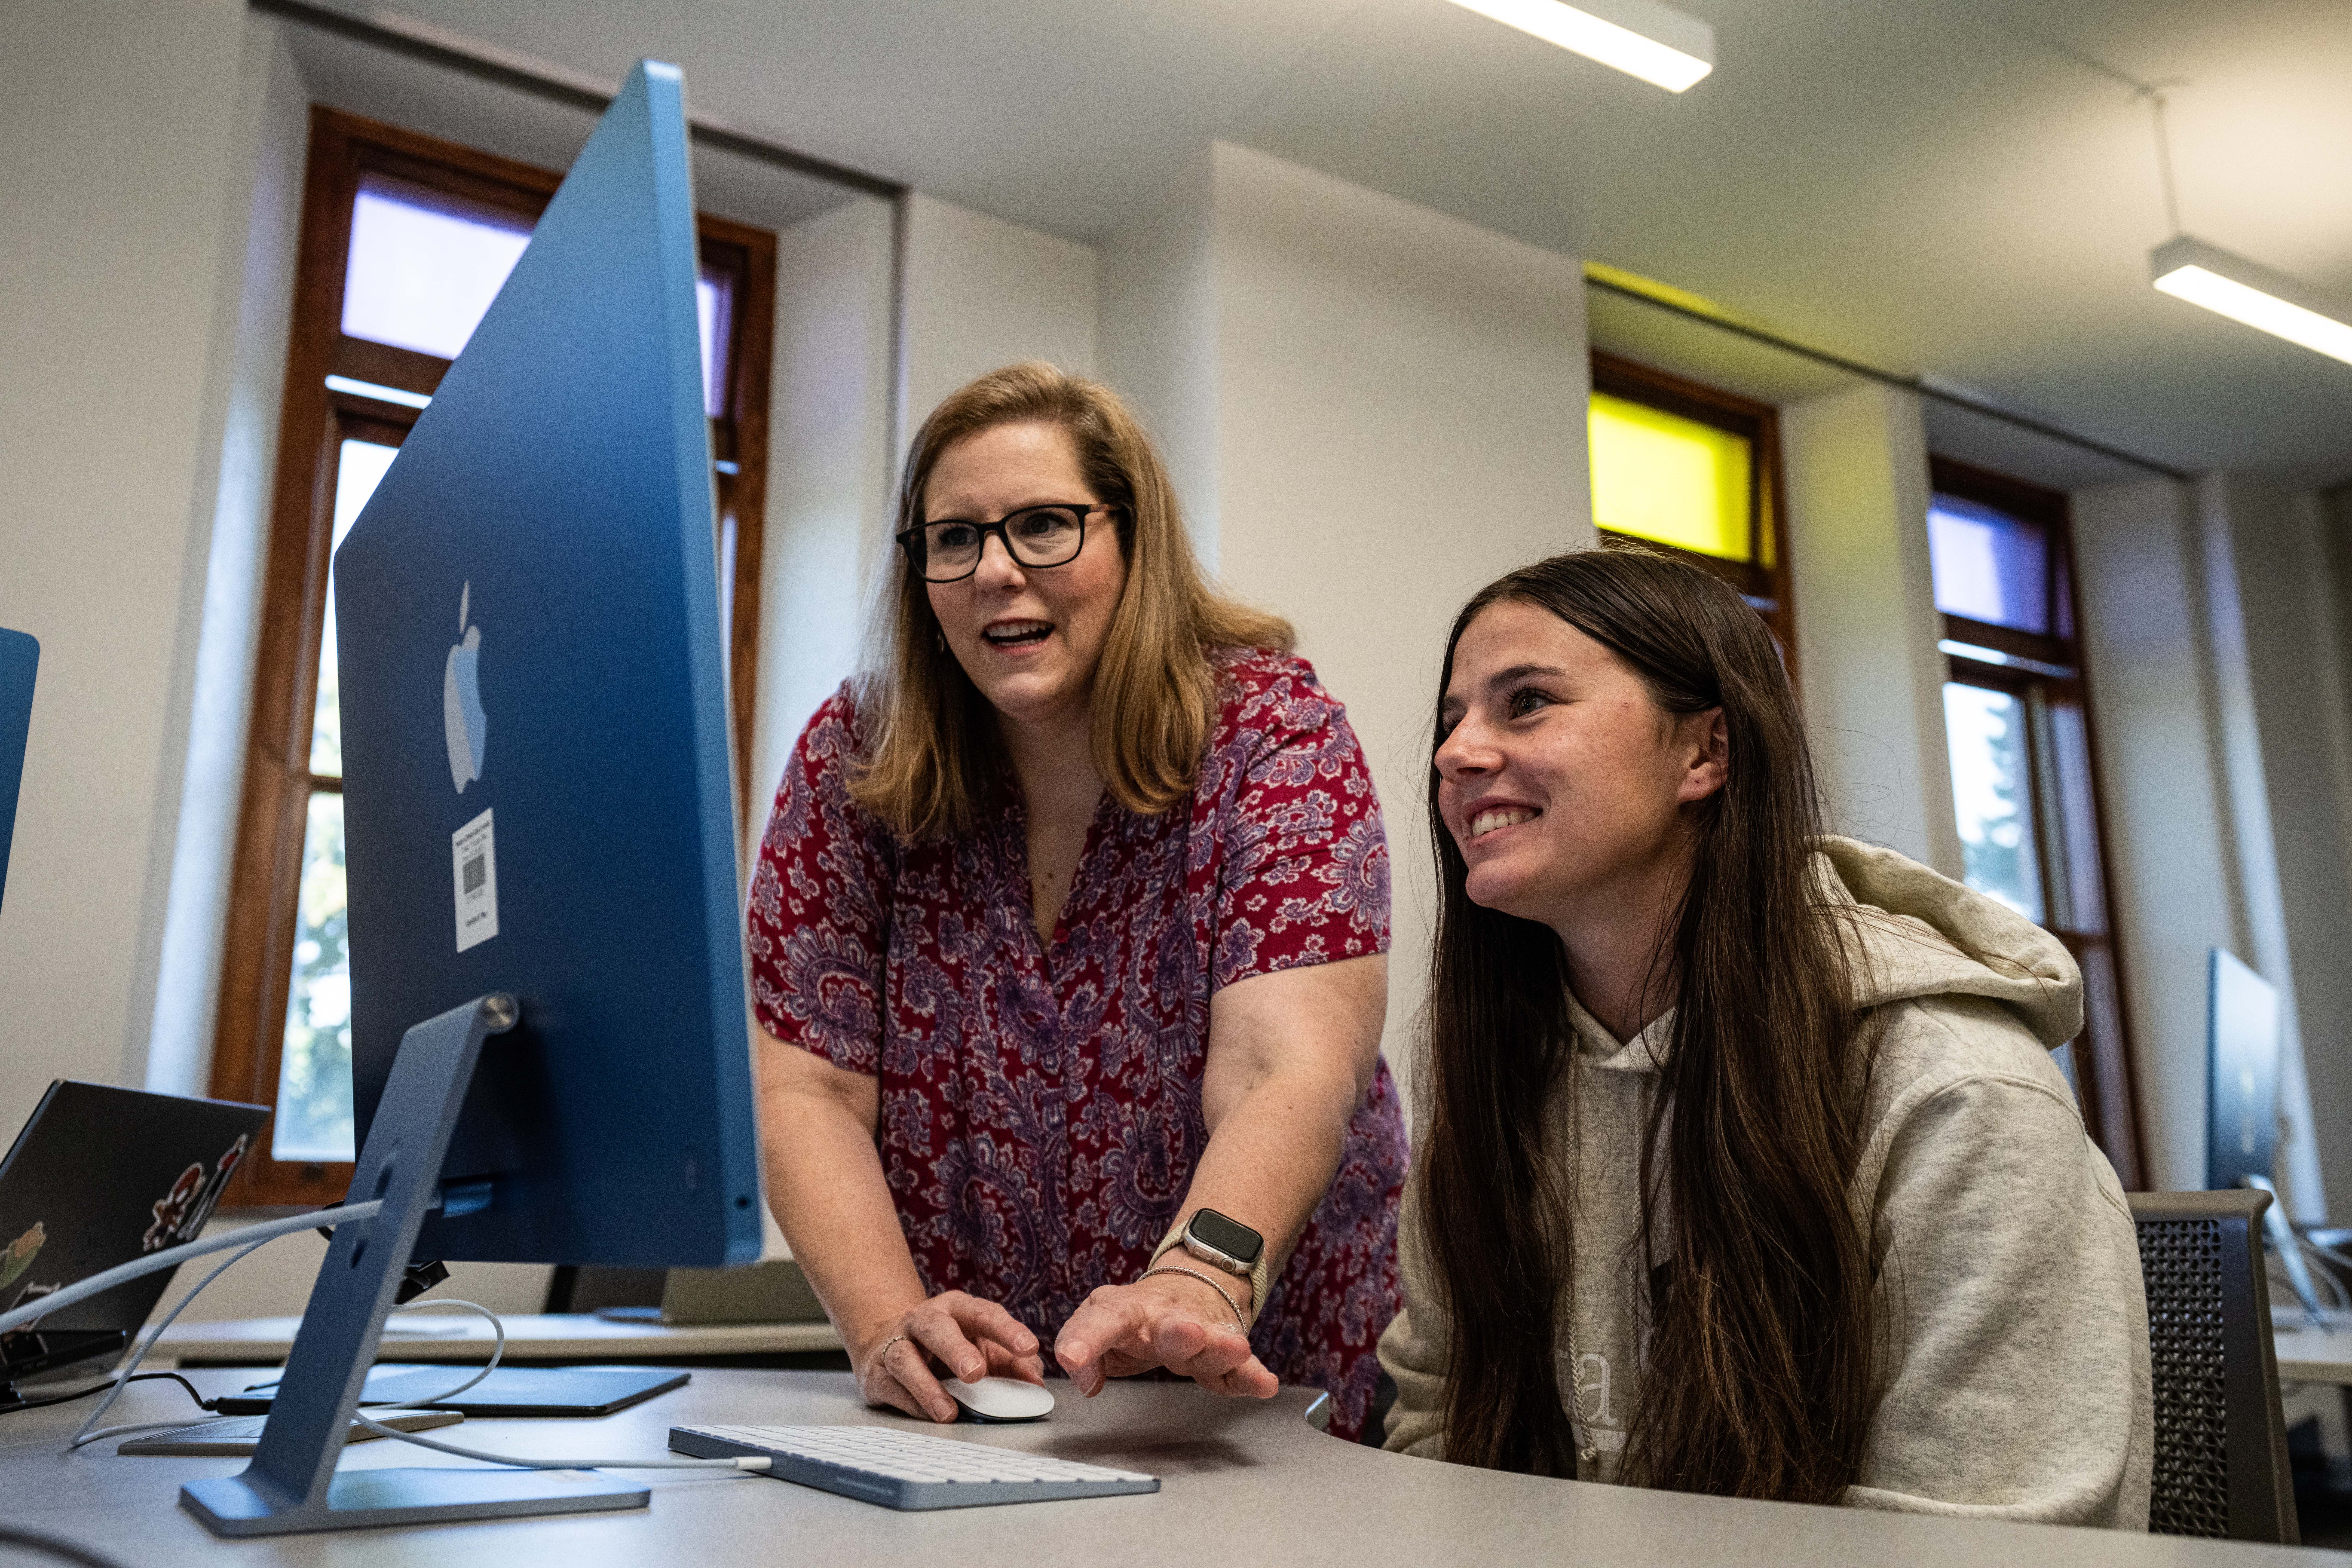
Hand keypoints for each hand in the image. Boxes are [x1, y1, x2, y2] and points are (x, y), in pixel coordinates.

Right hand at [856, 1291, 1044, 1422]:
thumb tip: (1035, 1383)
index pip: (984, 1314)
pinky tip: (928, 1416)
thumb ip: (1012, 1363)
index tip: (1029, 1347)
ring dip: (927, 1387)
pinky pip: (891, 1388)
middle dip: (956, 1350)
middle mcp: (924, 1320)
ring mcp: (896, 1344)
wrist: (886, 1340)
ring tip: (948, 1412)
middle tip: (976, 1373)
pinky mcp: (876, 1372)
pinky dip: (910, 1404)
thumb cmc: (947, 1346)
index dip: (1007, 1330)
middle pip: (937, 1329)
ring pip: (905, 1359)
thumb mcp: (982, 1346)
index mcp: (957, 1309)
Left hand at [1053, 1272, 1278, 1399]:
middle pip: (1173, 1327)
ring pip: (1213, 1343)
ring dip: (1223, 1348)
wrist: (1187, 1292)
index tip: (1070, 1358)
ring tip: (1236, 1349)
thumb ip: (1082, 1347)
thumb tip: (1083, 1380)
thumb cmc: (1136, 1315)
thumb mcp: (1098, 1322)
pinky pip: (1239, 1370)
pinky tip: (1263, 1383)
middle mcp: (1167, 1319)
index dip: (1085, 1339)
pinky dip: (1251, 1377)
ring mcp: (1201, 1336)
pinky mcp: (1223, 1356)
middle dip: (1181, 1332)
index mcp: (1128, 1311)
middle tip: (1188, 1333)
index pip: (1103, 1320)